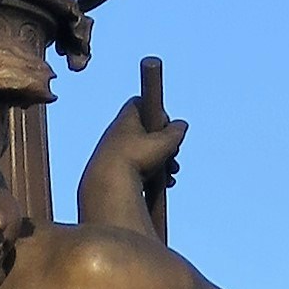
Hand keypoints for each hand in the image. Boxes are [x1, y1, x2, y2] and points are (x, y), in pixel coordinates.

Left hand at [79, 84, 187, 233]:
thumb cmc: (136, 159)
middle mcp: (116, 134)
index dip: (156, 111)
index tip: (167, 125)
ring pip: (142, 152)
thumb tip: (181, 125)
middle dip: (163, 143)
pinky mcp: (113, 171)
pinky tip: (162, 184)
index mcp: (125, 120)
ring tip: (171, 174)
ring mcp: (112, 153)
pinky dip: (151, 175)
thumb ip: (175, 132)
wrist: (107, 186)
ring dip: (160, 162)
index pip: (140, 103)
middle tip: (173, 153)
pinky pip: (135, 169)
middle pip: (144, 131)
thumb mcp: (163, 143)